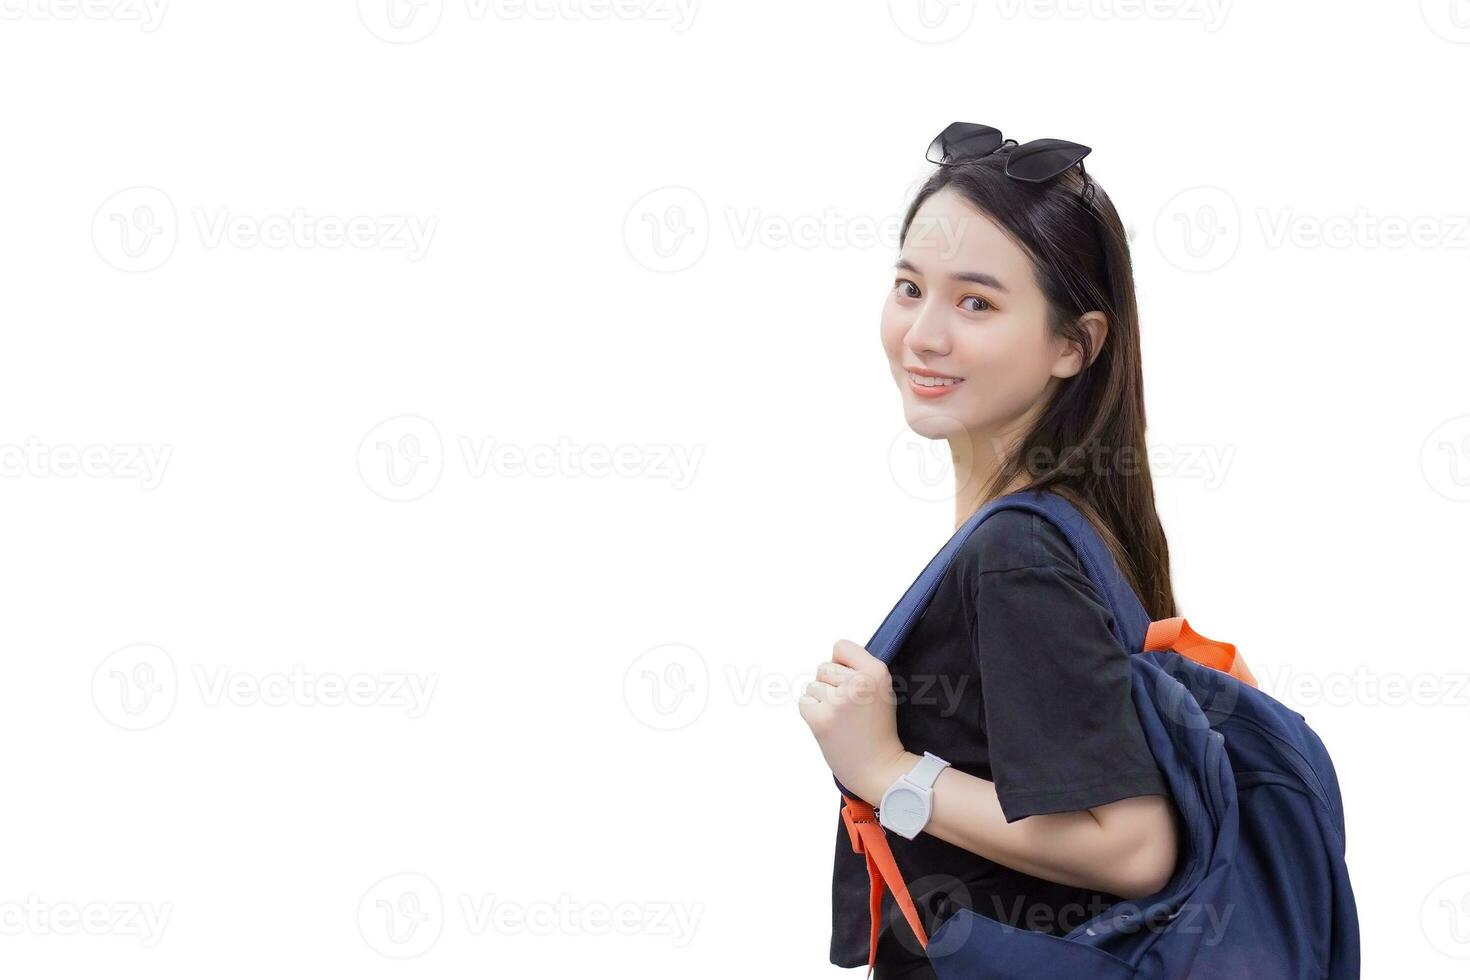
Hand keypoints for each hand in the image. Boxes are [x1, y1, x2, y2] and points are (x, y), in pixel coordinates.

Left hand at [798, 639, 909, 804]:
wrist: (880, 767)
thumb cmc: (878, 729)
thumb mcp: (882, 690)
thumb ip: (860, 669)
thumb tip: (832, 657)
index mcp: (876, 672)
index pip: (841, 646)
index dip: (841, 663)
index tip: (849, 680)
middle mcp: (857, 682)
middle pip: (823, 668)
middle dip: (831, 685)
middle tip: (849, 709)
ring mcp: (838, 701)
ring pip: (812, 686)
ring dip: (822, 701)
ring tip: (841, 720)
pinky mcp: (820, 718)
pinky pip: (804, 703)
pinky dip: (812, 713)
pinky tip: (830, 726)